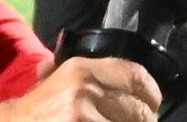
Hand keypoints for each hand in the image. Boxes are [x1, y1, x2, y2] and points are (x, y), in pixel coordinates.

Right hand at [0, 56, 162, 121]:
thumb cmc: (33, 113)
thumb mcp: (56, 81)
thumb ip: (90, 76)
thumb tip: (134, 86)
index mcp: (82, 70)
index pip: (137, 77)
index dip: (152, 95)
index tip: (152, 105)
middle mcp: (85, 91)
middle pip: (140, 113)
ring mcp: (82, 119)